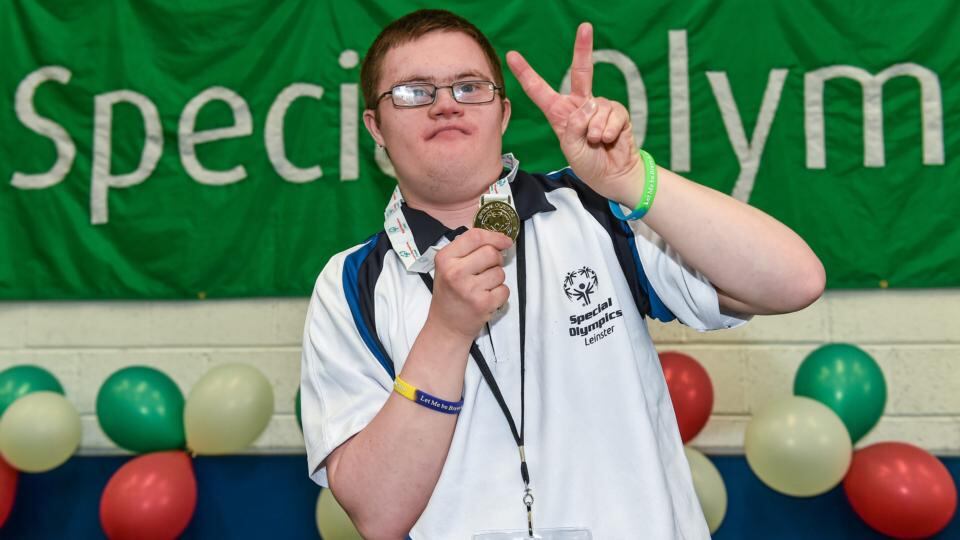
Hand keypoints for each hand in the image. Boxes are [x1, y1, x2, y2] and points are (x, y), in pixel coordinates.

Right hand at [427, 228, 512, 340]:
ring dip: (497, 278)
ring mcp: (470, 289)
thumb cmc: (449, 294)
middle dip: (496, 259)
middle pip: (491, 253)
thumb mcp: (447, 267)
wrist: (446, 326)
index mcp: (445, 258)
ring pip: (500, 272)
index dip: (494, 236)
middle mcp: (455, 272)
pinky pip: (505, 290)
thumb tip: (496, 238)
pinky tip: (486, 298)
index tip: (505, 241)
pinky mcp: (483, 304)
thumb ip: (466, 250)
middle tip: (489, 268)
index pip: (475, 236)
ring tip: (482, 287)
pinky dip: (500, 294)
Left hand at [506, 23, 642, 205]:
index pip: (540, 90)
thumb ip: (574, 127)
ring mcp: (600, 106)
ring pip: (594, 109)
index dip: (526, 73)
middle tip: (585, 27)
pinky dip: (608, 131)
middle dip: (584, 48)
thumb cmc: (588, 163)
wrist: (613, 175)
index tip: (512, 55)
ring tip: (596, 143)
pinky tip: (609, 140)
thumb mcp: (570, 148)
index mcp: (560, 113)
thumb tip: (589, 105)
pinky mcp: (618, 112)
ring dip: (594, 131)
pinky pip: (611, 116)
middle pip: (580, 72)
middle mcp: (580, 104)